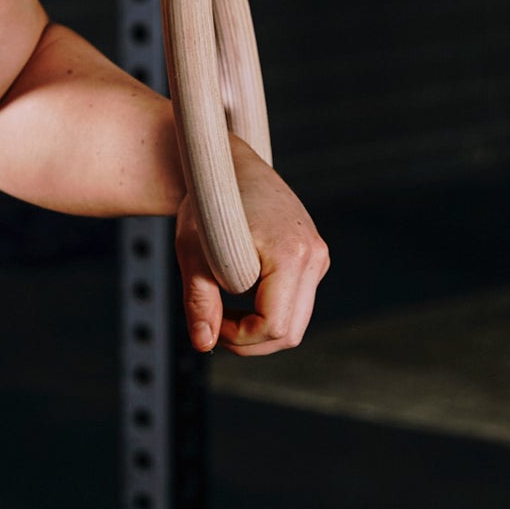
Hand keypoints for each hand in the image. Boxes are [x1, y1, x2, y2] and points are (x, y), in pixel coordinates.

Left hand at [174, 135, 328, 356]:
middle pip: (290, 332)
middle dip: (250, 340)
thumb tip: (203, 343)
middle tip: (215, 325)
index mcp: (290, 252)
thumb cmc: (207, 200)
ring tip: (224, 309)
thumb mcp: (192, 250)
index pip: (274, 325)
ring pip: (296, 321)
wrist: (225, 164)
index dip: (240, 337)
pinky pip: (296, 301)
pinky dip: (270, 310)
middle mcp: (313, 256)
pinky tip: (241, 294)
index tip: (212, 324)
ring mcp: (317, 256)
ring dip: (260, 327)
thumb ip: (198, 299)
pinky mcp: (312, 257)